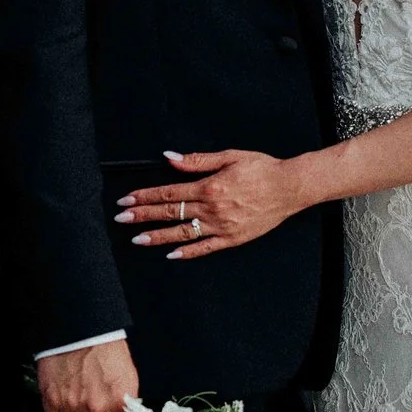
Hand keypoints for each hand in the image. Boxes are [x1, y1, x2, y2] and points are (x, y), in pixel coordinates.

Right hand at [36, 339, 137, 411]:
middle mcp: (94, 408)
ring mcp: (71, 405)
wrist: (82, 330)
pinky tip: (63, 398)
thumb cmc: (105, 348)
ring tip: (75, 402)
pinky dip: (57, 411)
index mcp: (116, 403)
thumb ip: (124, 402)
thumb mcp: (128, 376)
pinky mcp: (52, 399)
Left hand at [115, 149, 302, 259]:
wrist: (289, 187)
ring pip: (182, 233)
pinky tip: (171, 254)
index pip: (168, 193)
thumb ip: (198, 160)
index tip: (127, 199)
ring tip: (137, 239)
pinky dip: (188, 252)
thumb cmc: (262, 168)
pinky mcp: (232, 238)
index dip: (145, 196)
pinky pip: (206, 248)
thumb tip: (170, 158)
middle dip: (142, 215)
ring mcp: (221, 226)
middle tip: (121, 218)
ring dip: (157, 236)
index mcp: (209, 186)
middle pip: (170, 213)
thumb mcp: (229, 156)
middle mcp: (212, 209)